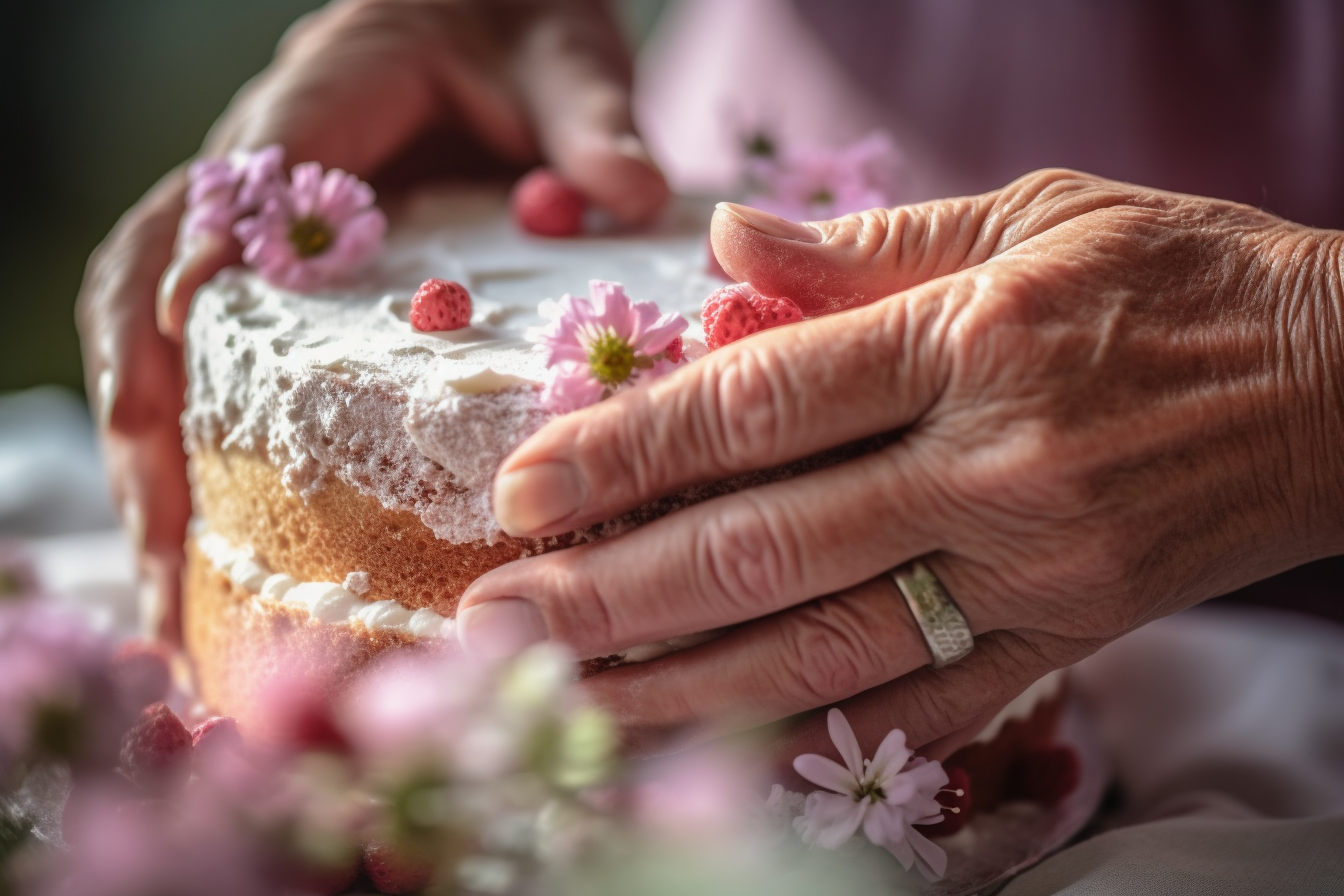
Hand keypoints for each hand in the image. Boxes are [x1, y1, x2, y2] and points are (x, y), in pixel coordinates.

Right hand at [75, 0, 667, 638]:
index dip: (197, 266)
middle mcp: (259, 177)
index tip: (169, 349)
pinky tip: (204, 542)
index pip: (232, 190)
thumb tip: (628, 194)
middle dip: (141, 410)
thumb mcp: (568, 63)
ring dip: (147, 454)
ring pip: (148, 331)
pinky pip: (201, 357)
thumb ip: (592, 122)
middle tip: (163, 549)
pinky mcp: (278, 278)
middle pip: (146, 281)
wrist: (492, 16)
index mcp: (321, 107)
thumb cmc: (523, 34)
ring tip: (165, 586)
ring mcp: (256, 232)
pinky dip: (186, 447)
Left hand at [459, 169, 1343, 765]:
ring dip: (677, 686)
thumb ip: (868, 246)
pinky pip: (924, 708)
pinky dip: (814, 738)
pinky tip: (712, 753)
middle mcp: (994, 469)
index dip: (628, 451)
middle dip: (613, 592)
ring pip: (823, 647)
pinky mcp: (1067, 641)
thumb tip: (722, 244)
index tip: (525, 492)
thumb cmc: (1182, 282)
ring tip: (564, 705)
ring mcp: (1033, 572)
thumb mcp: (1035, 215)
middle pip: (765, 544)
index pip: (761, 403)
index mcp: (974, 341)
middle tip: (496, 620)